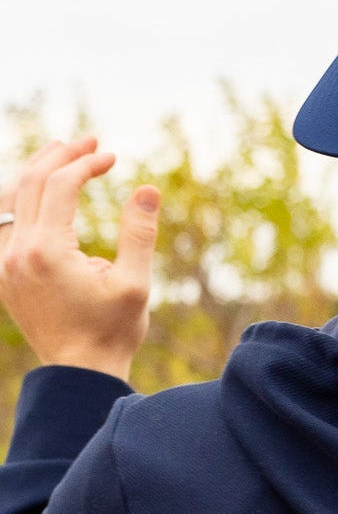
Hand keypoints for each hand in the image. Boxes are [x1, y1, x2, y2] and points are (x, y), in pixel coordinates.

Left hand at [0, 138, 159, 381]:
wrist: (78, 371)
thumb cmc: (112, 330)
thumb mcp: (136, 282)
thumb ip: (139, 232)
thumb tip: (147, 188)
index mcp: (47, 252)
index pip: (61, 186)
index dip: (87, 164)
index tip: (113, 157)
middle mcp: (17, 254)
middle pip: (31, 184)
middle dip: (61, 156)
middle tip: (90, 141)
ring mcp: (4, 264)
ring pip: (9, 199)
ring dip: (35, 171)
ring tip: (60, 153)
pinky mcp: (3, 274)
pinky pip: (3, 222)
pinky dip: (19, 197)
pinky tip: (37, 189)